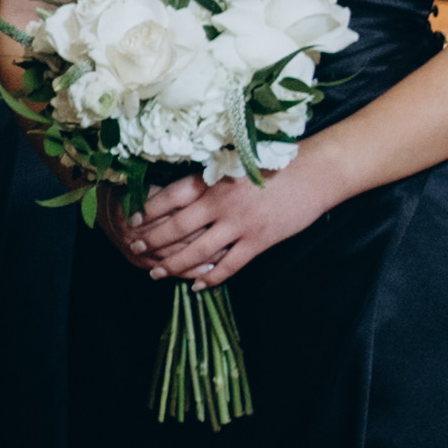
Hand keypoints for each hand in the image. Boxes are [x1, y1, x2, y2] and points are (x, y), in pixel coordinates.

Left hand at [118, 159, 334, 287]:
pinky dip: (210, 278)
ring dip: (172, 265)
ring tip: (155, 273)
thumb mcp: (235, 162)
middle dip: (151, 240)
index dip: (147, 210)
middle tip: (133, 248)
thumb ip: (210, 178)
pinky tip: (196, 285)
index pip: (169, 197)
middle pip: (176, 228)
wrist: (316, 171)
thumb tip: (181, 193)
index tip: (131, 219)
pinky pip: (228, 266)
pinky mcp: (258, 242)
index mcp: (213, 179)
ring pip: (196, 252)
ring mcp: (239, 225)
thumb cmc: (276, 161)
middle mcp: (220, 203)